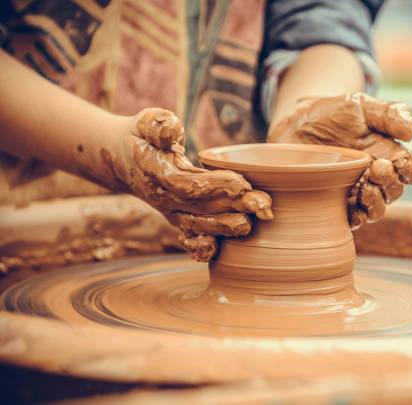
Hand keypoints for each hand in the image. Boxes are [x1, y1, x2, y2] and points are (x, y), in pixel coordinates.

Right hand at [114, 109, 272, 260]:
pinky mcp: (178, 218)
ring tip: (252, 224)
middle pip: (201, 207)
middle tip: (264, 206)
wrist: (122, 159)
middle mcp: (164, 197)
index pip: (188, 183)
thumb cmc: (142, 136)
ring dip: (226, 228)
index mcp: (157, 173)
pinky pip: (190, 238)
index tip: (242, 182)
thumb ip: (159, 125)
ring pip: (199, 225)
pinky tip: (224, 249)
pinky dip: (204, 248)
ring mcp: (170, 211)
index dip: (215, 185)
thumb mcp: (146, 121)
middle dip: (234, 207)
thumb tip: (171, 130)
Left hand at [268, 93, 411, 228]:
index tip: (401, 160)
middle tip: (377, 167)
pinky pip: (352, 219)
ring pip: (377, 209)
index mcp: (389, 154)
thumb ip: (388, 113)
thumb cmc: (331, 114)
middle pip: (395, 190)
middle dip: (390, 181)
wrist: (295, 126)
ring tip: (366, 188)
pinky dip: (356, 218)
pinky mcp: (335, 205)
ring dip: (376, 202)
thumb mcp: (360, 105)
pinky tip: (354, 210)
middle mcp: (375, 177)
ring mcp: (356, 193)